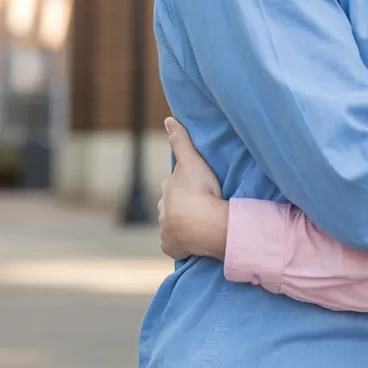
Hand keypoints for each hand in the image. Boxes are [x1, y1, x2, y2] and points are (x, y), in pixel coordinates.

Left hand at [158, 117, 228, 261]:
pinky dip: (184, 243)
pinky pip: (177, 245)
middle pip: (171, 206)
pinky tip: (193, 240)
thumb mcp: (191, 161)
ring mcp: (167, 232)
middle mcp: (163, 212)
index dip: (181, 184)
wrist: (204, 225)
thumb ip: (180, 141)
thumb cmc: (199, 191)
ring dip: (183, 224)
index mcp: (166, 191)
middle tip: (199, 203)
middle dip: (181, 205)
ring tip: (199, 222)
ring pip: (174, 226)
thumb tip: (168, 119)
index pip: (171, 185)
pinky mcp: (173, 248)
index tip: (194, 184)